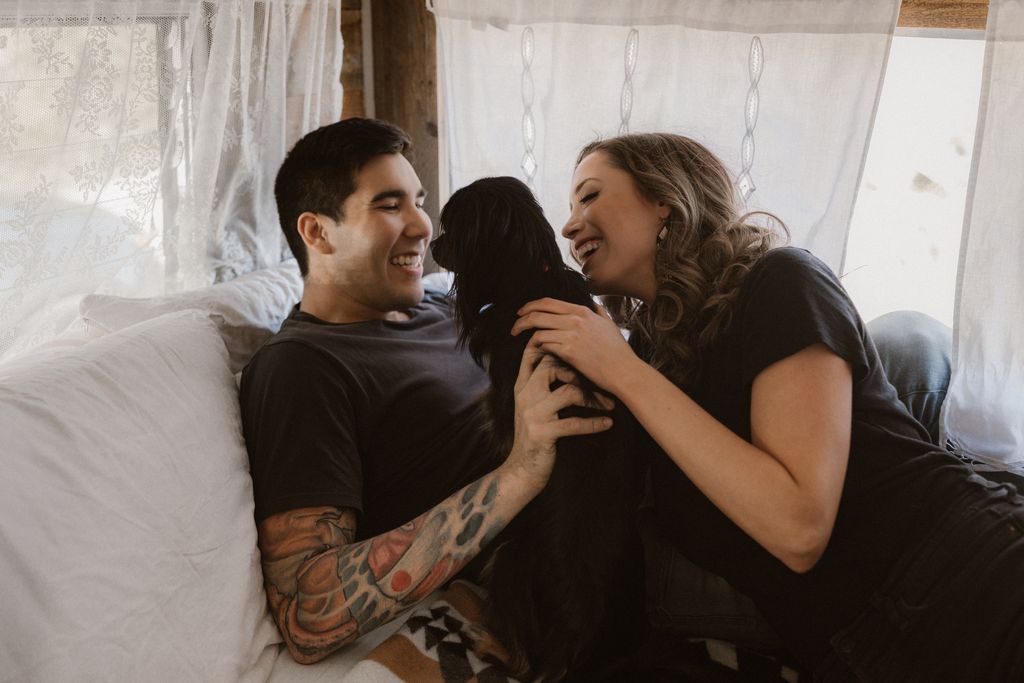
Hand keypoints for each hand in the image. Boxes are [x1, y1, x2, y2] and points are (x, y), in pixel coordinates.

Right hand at [502, 341, 613, 491]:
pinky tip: (607, 423)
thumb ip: (540, 387)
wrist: (520, 471)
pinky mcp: (543, 433)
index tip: (575, 344)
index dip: (551, 344)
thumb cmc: (533, 437)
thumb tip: (560, 365)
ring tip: (609, 405)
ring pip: (569, 392)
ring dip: (594, 398)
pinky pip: (574, 423)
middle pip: (552, 367)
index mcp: (521, 387)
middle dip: (580, 372)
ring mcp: (533, 414)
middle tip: (601, 382)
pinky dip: (594, 423)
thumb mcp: (530, 408)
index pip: (531, 355)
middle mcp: (524, 396)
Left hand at [510, 298, 638, 394]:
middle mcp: (575, 320)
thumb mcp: (610, 325)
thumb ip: (600, 312)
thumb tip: (595, 305)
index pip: (548, 302)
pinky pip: (545, 345)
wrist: (624, 371)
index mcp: (583, 311)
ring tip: (524, 343)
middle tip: (514, 328)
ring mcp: (571, 335)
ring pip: (538, 330)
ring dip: (528, 337)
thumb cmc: (618, 351)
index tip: (522, 312)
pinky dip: (539, 347)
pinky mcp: (569, 351)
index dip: (530, 306)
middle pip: (537, 314)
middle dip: (521, 320)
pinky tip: (539, 351)